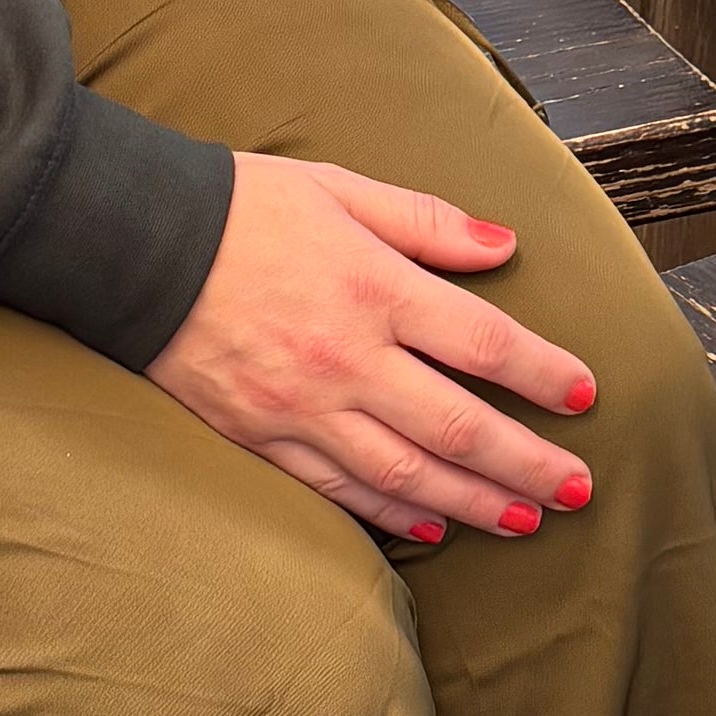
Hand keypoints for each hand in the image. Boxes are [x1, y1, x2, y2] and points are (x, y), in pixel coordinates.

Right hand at [145, 151, 601, 550]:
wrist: (129, 241)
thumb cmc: (239, 205)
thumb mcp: (338, 189)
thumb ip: (425, 220)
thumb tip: (505, 246)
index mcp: (371, 286)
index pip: (482, 343)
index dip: (542, 374)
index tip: (585, 395)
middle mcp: (344, 357)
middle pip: (457, 426)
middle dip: (527, 463)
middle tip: (580, 489)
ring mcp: (300, 406)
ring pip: (405, 473)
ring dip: (474, 501)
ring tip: (525, 520)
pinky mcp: (259, 436)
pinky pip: (337, 487)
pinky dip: (390, 515)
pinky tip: (432, 526)